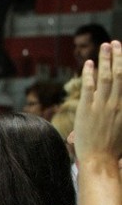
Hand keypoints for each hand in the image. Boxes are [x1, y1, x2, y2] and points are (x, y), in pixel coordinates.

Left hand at [75, 40, 121, 161]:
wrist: (100, 161)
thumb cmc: (113, 151)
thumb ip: (119, 119)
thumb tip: (117, 110)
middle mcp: (117, 103)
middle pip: (119, 75)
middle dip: (118, 57)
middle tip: (115, 43)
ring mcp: (102, 105)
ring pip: (106, 77)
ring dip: (106, 59)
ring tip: (105, 45)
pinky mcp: (87, 109)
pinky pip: (89, 87)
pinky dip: (90, 74)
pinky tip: (89, 63)